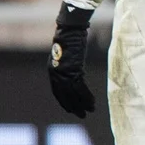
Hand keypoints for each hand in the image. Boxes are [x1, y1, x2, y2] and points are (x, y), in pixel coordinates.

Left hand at [49, 4, 94, 118]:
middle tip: (81, 115)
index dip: (64, 102)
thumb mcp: (66, 53)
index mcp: (52, 71)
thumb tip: (73, 70)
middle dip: (73, 107)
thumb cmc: (69, 37)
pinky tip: (93, 102)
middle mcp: (56, 74)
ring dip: (82, 104)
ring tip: (90, 110)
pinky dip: (87, 96)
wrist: (70, 29)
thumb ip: (68, 64)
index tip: (70, 109)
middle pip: (65, 96)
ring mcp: (65, 73)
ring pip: (73, 94)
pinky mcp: (74, 70)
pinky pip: (81, 88)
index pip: (57, 92)